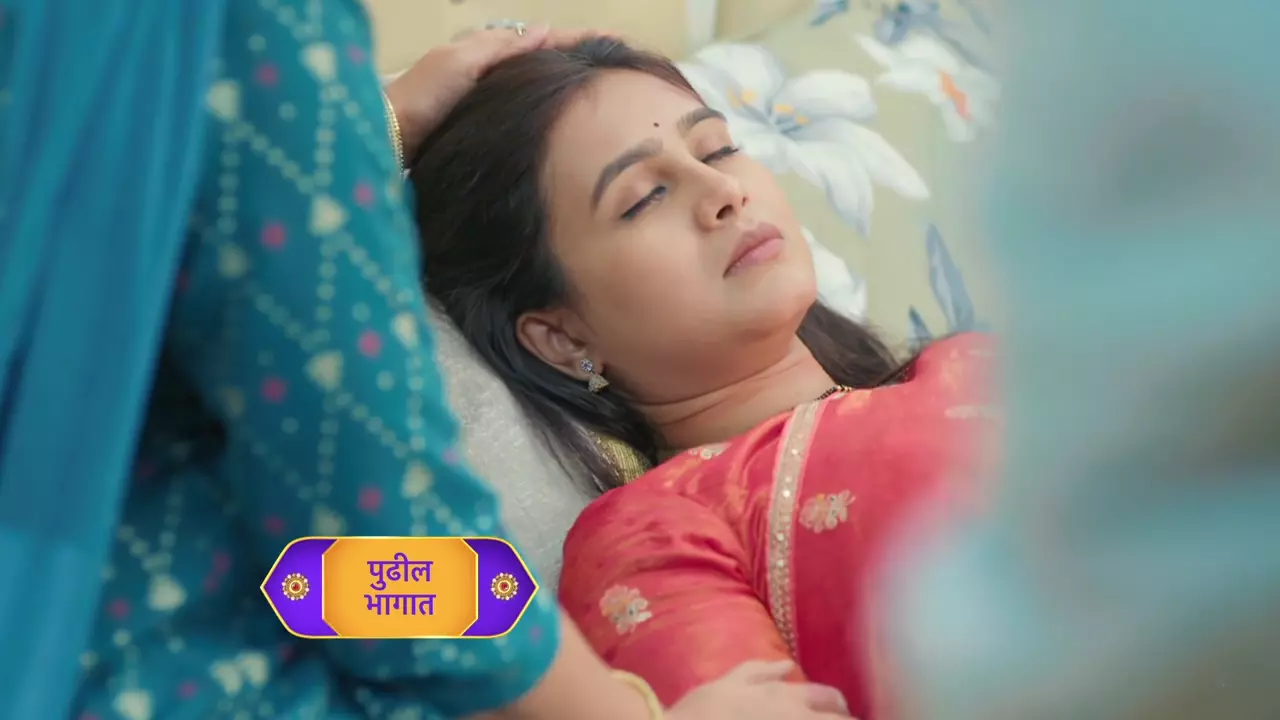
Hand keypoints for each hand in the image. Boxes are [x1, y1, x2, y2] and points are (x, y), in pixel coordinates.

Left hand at [384, 26, 607, 159]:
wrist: (388, 142)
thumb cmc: (421, 97)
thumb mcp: (461, 61)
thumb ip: (502, 46)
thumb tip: (545, 30)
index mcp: (486, 52)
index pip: (539, 38)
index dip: (575, 39)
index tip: (612, 40)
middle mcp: (491, 75)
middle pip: (544, 61)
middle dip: (579, 58)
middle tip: (618, 62)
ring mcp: (491, 104)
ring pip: (540, 88)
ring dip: (570, 85)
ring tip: (606, 87)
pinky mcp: (490, 133)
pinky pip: (531, 114)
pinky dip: (554, 111)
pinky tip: (571, 119)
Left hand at [666, 660, 852, 719]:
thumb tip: (810, 718)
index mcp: (793, 719)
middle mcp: (782, 701)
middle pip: (823, 703)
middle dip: (841, 712)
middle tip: (852, 717)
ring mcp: (756, 688)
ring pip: (798, 686)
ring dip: (819, 694)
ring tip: (835, 701)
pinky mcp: (729, 682)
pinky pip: (759, 669)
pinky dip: (776, 669)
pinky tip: (786, 666)